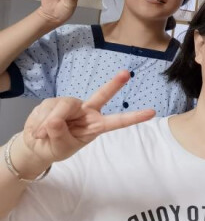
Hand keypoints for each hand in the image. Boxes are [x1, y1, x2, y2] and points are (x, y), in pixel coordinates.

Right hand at [20, 71, 154, 173]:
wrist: (37, 145)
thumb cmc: (57, 147)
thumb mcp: (62, 147)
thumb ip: (60, 135)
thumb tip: (55, 120)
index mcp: (96, 125)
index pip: (118, 121)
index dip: (134, 117)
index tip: (152, 112)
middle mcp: (87, 111)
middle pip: (101, 95)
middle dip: (114, 84)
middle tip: (126, 74)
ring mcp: (71, 105)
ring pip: (62, 106)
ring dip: (48, 123)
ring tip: (42, 135)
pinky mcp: (53, 102)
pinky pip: (45, 109)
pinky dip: (38, 122)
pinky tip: (37, 130)